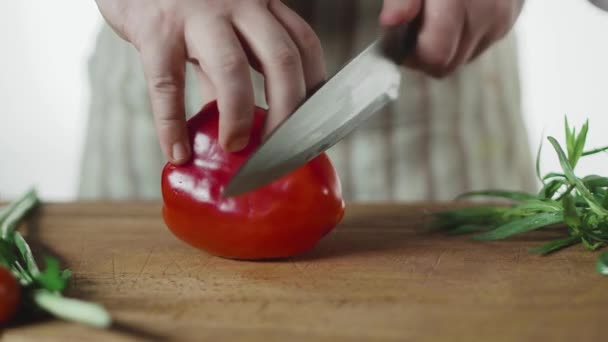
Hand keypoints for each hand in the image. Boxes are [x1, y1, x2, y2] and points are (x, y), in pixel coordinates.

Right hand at [95, 0, 325, 162]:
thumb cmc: (177, 3)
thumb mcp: (215, 28)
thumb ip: (228, 69)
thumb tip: (240, 122)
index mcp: (259, 4)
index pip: (304, 45)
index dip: (314, 89)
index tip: (311, 125)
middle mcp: (238, 5)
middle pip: (281, 60)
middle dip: (287, 112)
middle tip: (279, 149)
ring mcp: (197, 15)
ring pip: (232, 69)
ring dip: (238, 117)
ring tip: (233, 148)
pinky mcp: (156, 29)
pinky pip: (168, 84)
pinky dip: (172, 124)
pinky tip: (176, 151)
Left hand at [380, 0, 524, 76]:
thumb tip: (391, 23)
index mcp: (458, 1)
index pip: (435, 56)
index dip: (413, 56)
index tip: (401, 41)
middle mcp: (486, 13)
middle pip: (448, 63)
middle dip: (427, 53)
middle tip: (415, 28)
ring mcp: (502, 19)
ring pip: (464, 58)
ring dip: (446, 46)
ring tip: (437, 16)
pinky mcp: (510, 20)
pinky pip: (481, 44)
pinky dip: (464, 36)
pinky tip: (457, 13)